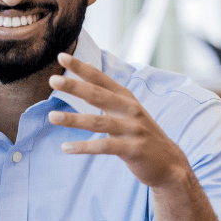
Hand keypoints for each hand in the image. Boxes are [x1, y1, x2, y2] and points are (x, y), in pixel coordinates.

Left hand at [47, 53, 190, 188]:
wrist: (169, 163)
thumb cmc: (140, 134)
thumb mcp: (127, 109)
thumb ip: (107, 92)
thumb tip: (88, 68)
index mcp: (126, 98)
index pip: (100, 79)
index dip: (82, 68)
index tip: (61, 57)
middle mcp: (130, 110)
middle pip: (98, 95)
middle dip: (75, 87)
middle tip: (53, 80)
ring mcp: (133, 129)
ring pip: (98, 122)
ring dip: (73, 119)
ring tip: (52, 116)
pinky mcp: (133, 149)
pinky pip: (104, 147)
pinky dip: (83, 147)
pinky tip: (65, 148)